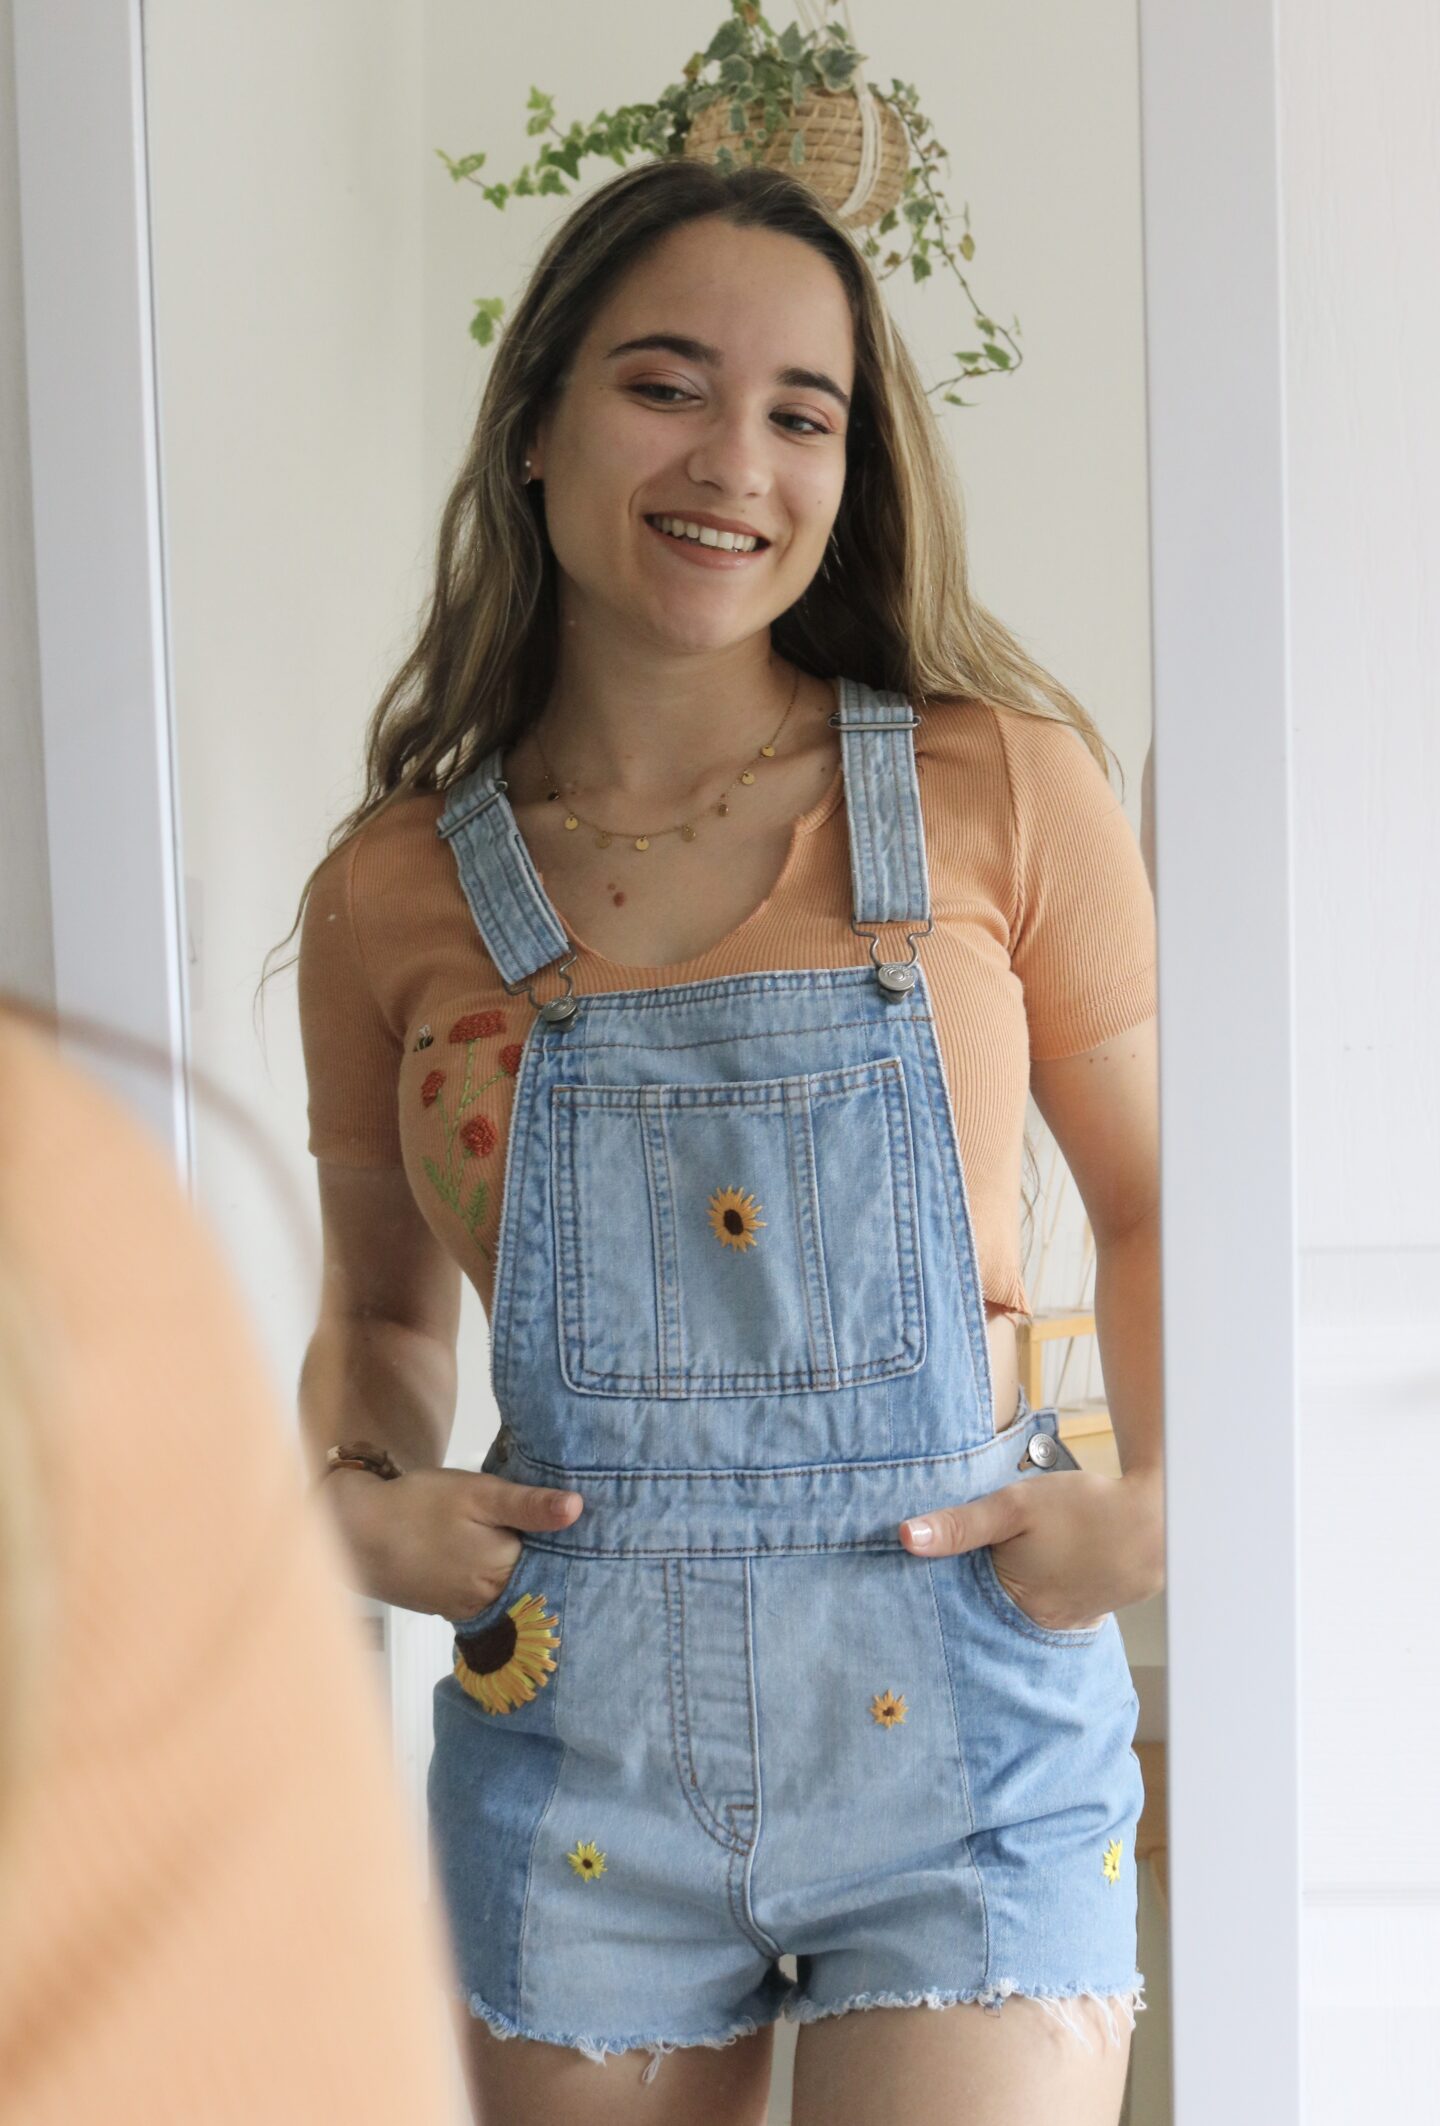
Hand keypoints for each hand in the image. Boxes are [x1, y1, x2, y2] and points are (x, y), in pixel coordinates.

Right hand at [323, 1466, 583, 1619]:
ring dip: (528, 1573)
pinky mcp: (449, 1607)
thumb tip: (580, 1508)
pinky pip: (488, 1597)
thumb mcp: (478, 1494)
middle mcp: (492, 1600)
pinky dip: (500, 1582)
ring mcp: (469, 1608)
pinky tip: (503, 1560)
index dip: (577, 1546)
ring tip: (549, 1545)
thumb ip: (528, 1505)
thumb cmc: (420, 1506)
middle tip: (580, 1534)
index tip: (598, 1528)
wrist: (355, 1532)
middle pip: (538, 1581)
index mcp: (506, 1571)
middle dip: (556, 1561)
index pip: (560, 1564)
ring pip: (513, 1591)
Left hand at [898, 1469, 1163, 1631]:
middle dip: (982, 1594)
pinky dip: (1046, 1589)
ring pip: (1027, 1609)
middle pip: (996, 1612)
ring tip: (1014, 1563)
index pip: (967, 1610)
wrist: (1155, 1512)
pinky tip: (1046, 1566)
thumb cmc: (1083, 1506)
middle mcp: (1045, 1625)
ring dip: (1016, 1590)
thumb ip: (961, 1525)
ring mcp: (1073, 1621)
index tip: (935, 1582)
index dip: (949, 1594)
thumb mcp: (1014, 1505)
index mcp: (1020, 1606)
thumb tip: (905, 1538)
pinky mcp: (1095, 1611)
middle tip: (976, 1565)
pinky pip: (1057, 1605)